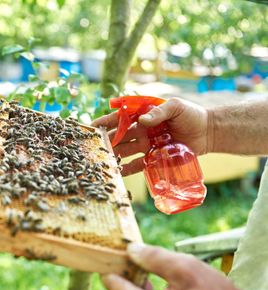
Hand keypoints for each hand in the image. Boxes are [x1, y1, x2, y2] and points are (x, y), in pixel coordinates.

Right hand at [92, 98, 209, 175]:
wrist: (208, 132)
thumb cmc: (191, 115)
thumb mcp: (176, 107)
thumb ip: (159, 112)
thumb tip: (142, 119)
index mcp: (143, 116)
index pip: (120, 118)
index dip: (105, 122)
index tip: (92, 126)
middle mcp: (141, 131)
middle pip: (119, 136)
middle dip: (106, 141)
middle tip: (95, 147)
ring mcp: (146, 145)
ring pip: (125, 151)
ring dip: (114, 155)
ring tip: (103, 160)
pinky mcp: (153, 158)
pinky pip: (137, 165)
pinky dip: (127, 169)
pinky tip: (118, 172)